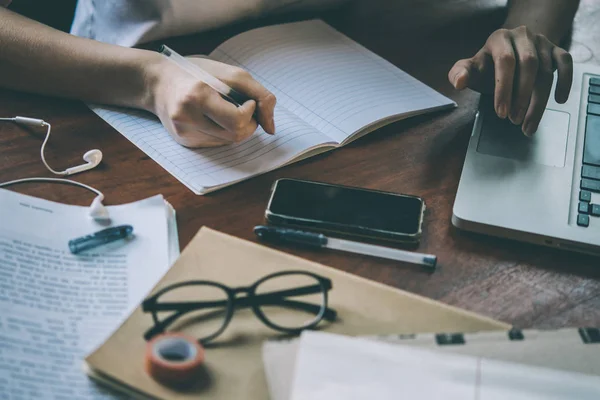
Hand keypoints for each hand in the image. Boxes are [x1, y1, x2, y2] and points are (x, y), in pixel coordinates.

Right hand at [151, 57, 275, 147]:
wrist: (158, 82)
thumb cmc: (198, 73)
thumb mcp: (232, 74)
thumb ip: (260, 95)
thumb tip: (272, 129)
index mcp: (197, 96)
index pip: (237, 120)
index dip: (250, 112)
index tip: (247, 101)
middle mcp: (187, 119)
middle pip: (236, 136)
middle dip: (248, 124)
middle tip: (243, 108)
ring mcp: (184, 134)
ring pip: (229, 142)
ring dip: (237, 128)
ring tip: (225, 110)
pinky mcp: (185, 143)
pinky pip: (217, 144)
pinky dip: (223, 132)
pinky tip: (212, 118)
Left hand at [448, 26, 572, 135]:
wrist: (510, 50)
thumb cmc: (488, 65)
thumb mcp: (471, 68)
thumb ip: (459, 74)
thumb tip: (458, 83)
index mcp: (499, 39)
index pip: (505, 61)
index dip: (504, 88)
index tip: (501, 113)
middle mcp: (523, 36)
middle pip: (529, 65)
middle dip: (522, 97)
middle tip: (513, 121)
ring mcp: (542, 42)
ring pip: (547, 71)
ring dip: (539, 102)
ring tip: (527, 125)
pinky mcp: (557, 50)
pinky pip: (566, 64)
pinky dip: (565, 82)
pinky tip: (559, 101)